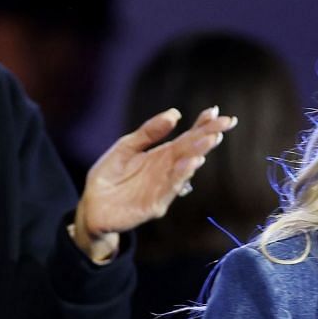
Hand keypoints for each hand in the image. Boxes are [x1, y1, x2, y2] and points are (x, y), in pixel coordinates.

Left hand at [72, 106, 234, 261]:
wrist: (93, 206)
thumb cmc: (110, 176)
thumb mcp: (126, 147)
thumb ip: (148, 132)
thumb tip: (175, 114)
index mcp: (162, 155)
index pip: (187, 138)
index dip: (202, 125)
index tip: (216, 112)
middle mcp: (167, 171)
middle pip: (191, 151)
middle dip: (208, 137)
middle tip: (224, 124)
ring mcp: (163, 189)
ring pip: (184, 170)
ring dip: (198, 154)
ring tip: (210, 139)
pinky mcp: (154, 205)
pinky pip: (169, 189)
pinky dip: (180, 176)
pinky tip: (189, 162)